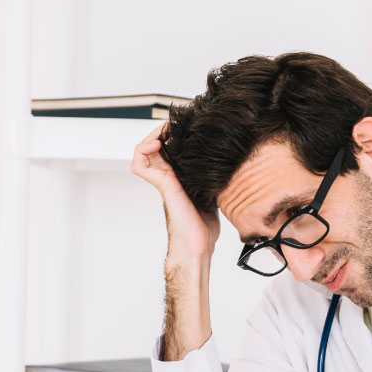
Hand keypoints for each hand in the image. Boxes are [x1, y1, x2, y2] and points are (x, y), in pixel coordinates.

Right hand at [131, 123, 219, 259]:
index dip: (173, 135)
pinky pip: (140, 165)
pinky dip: (142, 150)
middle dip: (162, 130)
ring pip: (142, 151)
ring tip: (164, 131)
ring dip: (150, 136)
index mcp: (179, 178)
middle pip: (154, 145)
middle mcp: (168, 177)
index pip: (169, 149)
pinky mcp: (162, 185)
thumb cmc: (204, 227)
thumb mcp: (213, 194)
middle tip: (175, 125)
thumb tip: (231, 164)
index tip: (186, 127)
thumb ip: (214, 179)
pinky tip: (157, 144)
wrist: (198, 246)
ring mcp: (163, 180)